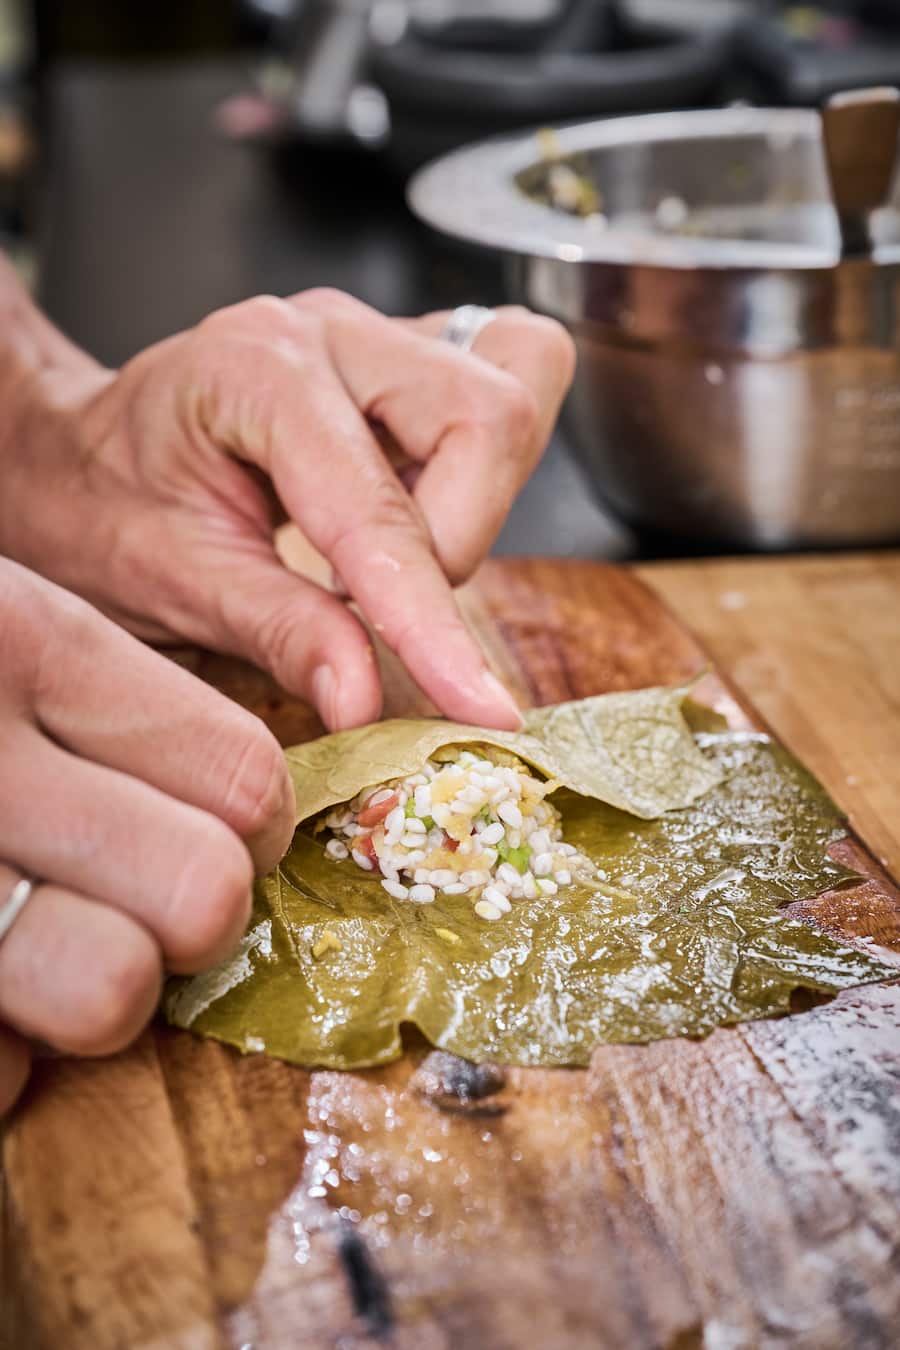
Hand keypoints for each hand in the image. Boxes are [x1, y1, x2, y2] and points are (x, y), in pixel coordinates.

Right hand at [0, 559, 294, 1114]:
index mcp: (23, 640)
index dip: (260, 826)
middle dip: (193, 911)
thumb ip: (108, 696)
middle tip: (136, 894)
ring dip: (107, 987)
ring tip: (55, 944)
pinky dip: (9, 1046)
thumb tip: (257, 812)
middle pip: (206, 892)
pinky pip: (5, 1069)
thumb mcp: (1, 626)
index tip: (235, 833)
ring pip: (115, 990)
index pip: (242, 772)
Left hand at [1, 287, 573, 730]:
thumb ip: (281, 634)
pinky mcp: (401, 358)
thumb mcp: (173, 584)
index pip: (380, 511)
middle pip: (490, 414)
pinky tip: (402, 516)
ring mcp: (371, 335)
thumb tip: (368, 699)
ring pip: (516, 386)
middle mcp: (327, 332)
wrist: (75, 454)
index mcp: (255, 373)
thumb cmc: (100, 507)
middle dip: (465, 535)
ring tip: (393, 553)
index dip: (431, 619)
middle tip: (389, 600)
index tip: (478, 707)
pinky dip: (475, 477)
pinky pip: (496, 394)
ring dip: (480, 498)